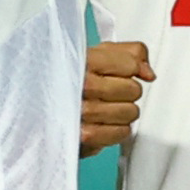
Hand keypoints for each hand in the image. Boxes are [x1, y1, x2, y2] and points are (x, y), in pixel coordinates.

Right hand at [80, 39, 152, 155]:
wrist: (41, 107)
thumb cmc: (70, 80)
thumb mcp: (98, 54)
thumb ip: (131, 53)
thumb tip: (148, 72)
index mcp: (84, 60)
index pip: (130, 64)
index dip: (130, 69)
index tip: (120, 72)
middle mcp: (81, 85)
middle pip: (133, 90)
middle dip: (127, 92)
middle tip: (109, 93)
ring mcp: (82, 111)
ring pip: (130, 112)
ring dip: (122, 113)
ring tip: (105, 109)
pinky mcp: (84, 136)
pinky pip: (122, 132)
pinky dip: (117, 130)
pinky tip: (104, 123)